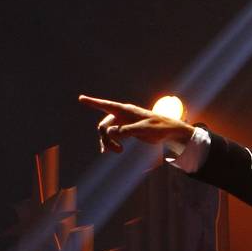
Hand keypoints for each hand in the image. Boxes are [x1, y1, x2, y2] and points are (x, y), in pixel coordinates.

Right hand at [77, 95, 191, 153]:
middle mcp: (123, 115)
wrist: (170, 131)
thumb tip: (110, 132)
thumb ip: (127, 130)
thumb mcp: (144, 129)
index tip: (81, 98)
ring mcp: (124, 122)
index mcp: (127, 111)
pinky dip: (110, 143)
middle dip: (106, 138)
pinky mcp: (127, 130)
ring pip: (108, 132)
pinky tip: (108, 151)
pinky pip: (113, 135)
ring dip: (109, 142)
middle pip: (105, 125)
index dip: (93, 103)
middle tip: (119, 151)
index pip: (107, 105)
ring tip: (118, 152)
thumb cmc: (159, 127)